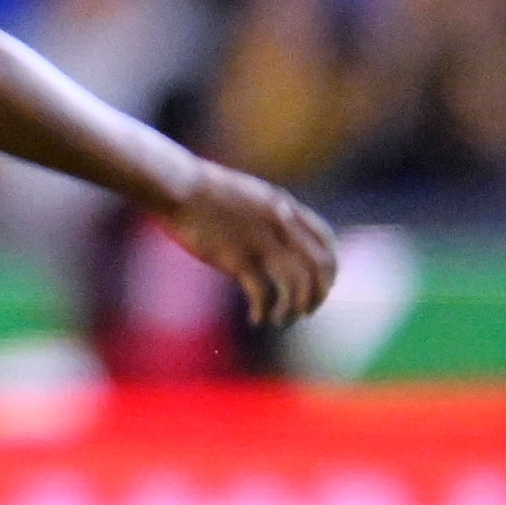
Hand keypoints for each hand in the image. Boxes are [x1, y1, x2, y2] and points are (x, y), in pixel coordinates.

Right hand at [161, 162, 338, 328]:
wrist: (177, 185)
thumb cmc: (201, 188)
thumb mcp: (247, 192)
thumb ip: (264, 210)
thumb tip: (268, 228)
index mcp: (284, 206)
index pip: (325, 239)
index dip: (329, 266)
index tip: (321, 283)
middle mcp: (280, 225)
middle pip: (319, 266)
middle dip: (317, 294)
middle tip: (307, 310)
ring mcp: (260, 242)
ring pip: (297, 283)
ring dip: (294, 307)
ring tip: (282, 319)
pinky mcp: (237, 258)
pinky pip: (263, 293)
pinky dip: (264, 311)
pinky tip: (257, 319)